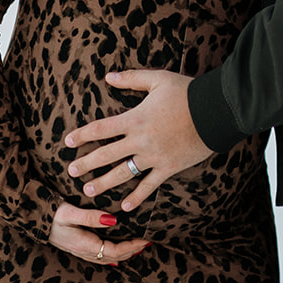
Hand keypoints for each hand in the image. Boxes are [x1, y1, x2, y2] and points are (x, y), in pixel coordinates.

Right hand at [47, 202, 150, 265]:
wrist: (32, 218)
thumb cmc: (50, 214)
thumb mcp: (70, 212)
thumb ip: (90, 217)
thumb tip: (113, 220)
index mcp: (85, 244)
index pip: (115, 251)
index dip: (132, 247)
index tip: (144, 238)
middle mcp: (84, 251)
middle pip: (114, 257)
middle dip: (132, 250)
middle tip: (148, 242)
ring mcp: (81, 251)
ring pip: (108, 257)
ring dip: (124, 253)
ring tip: (138, 247)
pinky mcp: (78, 246)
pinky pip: (100, 255)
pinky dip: (113, 253)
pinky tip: (117, 252)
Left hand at [63, 70, 212, 211]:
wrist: (215, 112)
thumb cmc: (186, 92)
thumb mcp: (157, 79)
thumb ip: (131, 79)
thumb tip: (108, 76)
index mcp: (134, 119)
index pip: (100, 129)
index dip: (81, 136)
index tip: (67, 142)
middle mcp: (140, 140)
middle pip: (106, 155)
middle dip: (86, 164)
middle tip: (71, 171)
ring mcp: (154, 157)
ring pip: (123, 174)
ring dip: (104, 183)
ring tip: (88, 191)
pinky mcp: (169, 168)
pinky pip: (149, 186)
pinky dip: (137, 197)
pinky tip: (124, 206)